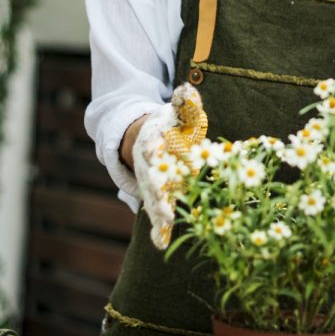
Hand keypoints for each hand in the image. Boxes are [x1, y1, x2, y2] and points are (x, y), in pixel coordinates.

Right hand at [132, 103, 179, 248]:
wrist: (146, 138)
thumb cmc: (170, 125)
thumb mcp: (178, 113)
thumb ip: (185, 104)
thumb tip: (188, 92)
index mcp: (152, 141)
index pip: (151, 146)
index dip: (151, 148)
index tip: (151, 152)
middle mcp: (149, 165)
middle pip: (152, 179)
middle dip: (157, 192)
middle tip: (164, 207)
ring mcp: (152, 183)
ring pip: (153, 200)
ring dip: (158, 214)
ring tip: (164, 228)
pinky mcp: (158, 196)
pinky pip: (158, 214)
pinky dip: (159, 229)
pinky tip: (161, 243)